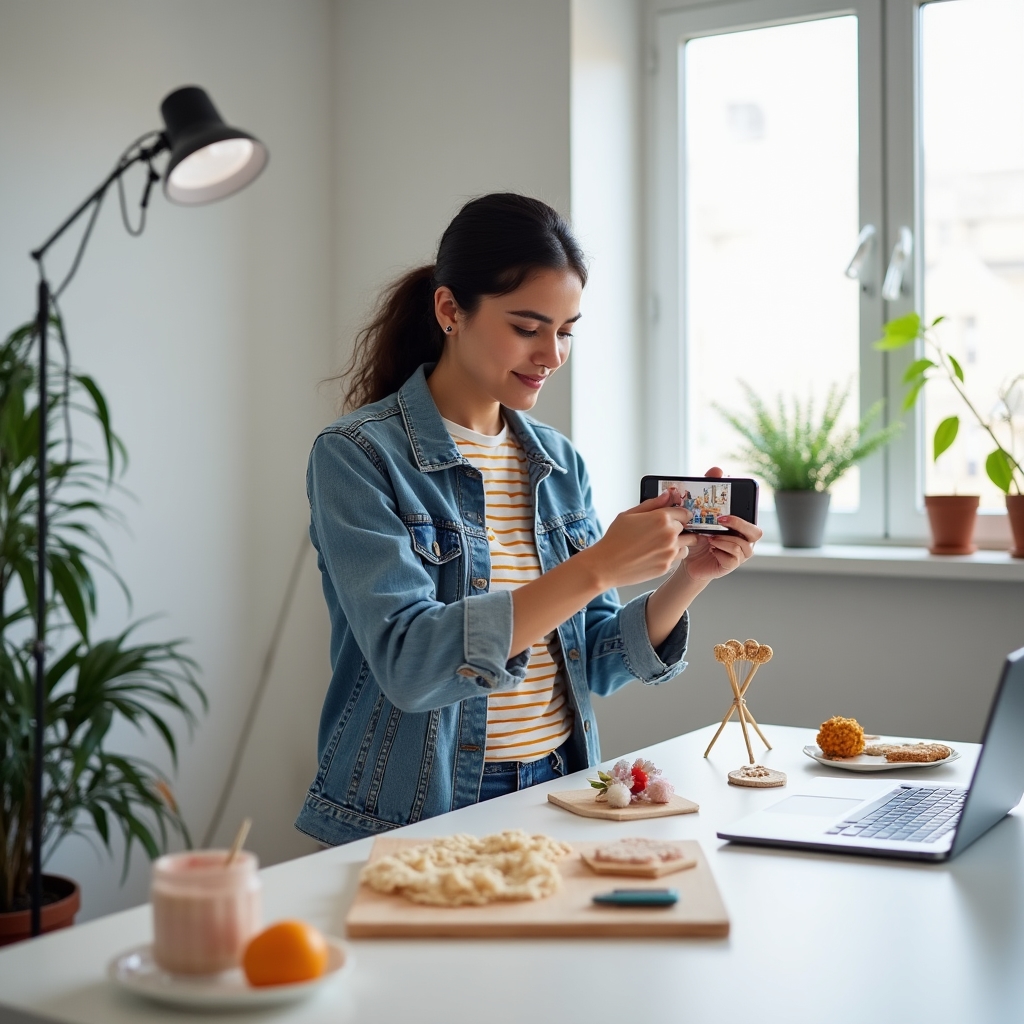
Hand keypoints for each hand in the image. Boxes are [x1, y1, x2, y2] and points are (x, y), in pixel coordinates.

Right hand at [585, 489, 697, 588]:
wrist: (607, 565)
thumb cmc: (615, 539)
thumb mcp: (629, 514)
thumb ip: (652, 504)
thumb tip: (667, 495)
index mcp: (661, 518)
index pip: (684, 512)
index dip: (679, 514)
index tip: (675, 517)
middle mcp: (669, 534)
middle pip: (687, 528)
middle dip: (678, 528)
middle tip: (663, 532)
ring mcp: (670, 551)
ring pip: (687, 544)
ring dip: (679, 542)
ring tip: (662, 544)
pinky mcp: (667, 566)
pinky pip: (678, 558)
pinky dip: (672, 555)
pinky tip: (657, 553)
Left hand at [676, 466, 762, 581]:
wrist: (687, 557)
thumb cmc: (698, 534)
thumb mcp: (701, 512)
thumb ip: (709, 490)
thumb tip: (717, 469)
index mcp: (742, 524)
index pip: (753, 513)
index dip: (748, 507)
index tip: (731, 503)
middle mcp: (746, 539)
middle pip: (756, 532)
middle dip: (738, 524)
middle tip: (720, 519)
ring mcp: (741, 554)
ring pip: (742, 545)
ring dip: (724, 539)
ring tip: (709, 537)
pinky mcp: (731, 565)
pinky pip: (732, 558)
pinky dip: (719, 551)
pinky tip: (710, 548)